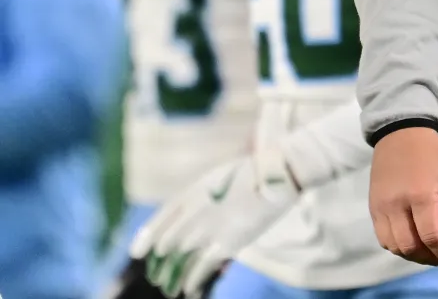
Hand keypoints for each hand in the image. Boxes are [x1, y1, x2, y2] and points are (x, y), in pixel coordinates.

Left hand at [131, 152, 297, 298]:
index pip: (158, 222)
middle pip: (166, 245)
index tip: (137, 252)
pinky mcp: (226, 244)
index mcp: (190, 193)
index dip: (145, 239)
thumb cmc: (251, 173)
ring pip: (179, 260)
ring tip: (169, 288)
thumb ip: (199, 199)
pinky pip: (200, 269)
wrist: (277, 175)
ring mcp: (207, 229)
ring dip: (172, 277)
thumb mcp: (216, 178)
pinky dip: (192, 280)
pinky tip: (188, 288)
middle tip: (158, 275)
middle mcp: (192, 213)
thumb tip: (190, 218)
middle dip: (160, 263)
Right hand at [370, 126, 437, 266]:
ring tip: (431, 251)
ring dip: (414, 255)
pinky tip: (414, 242)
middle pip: (411, 246)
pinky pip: (384, 239)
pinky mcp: (373, 209)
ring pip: (395, 247)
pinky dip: (399, 247)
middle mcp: (396, 205)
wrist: (401, 134)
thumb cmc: (432, 154)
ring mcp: (381, 208)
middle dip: (430, 257)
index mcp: (421, 194)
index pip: (431, 236)